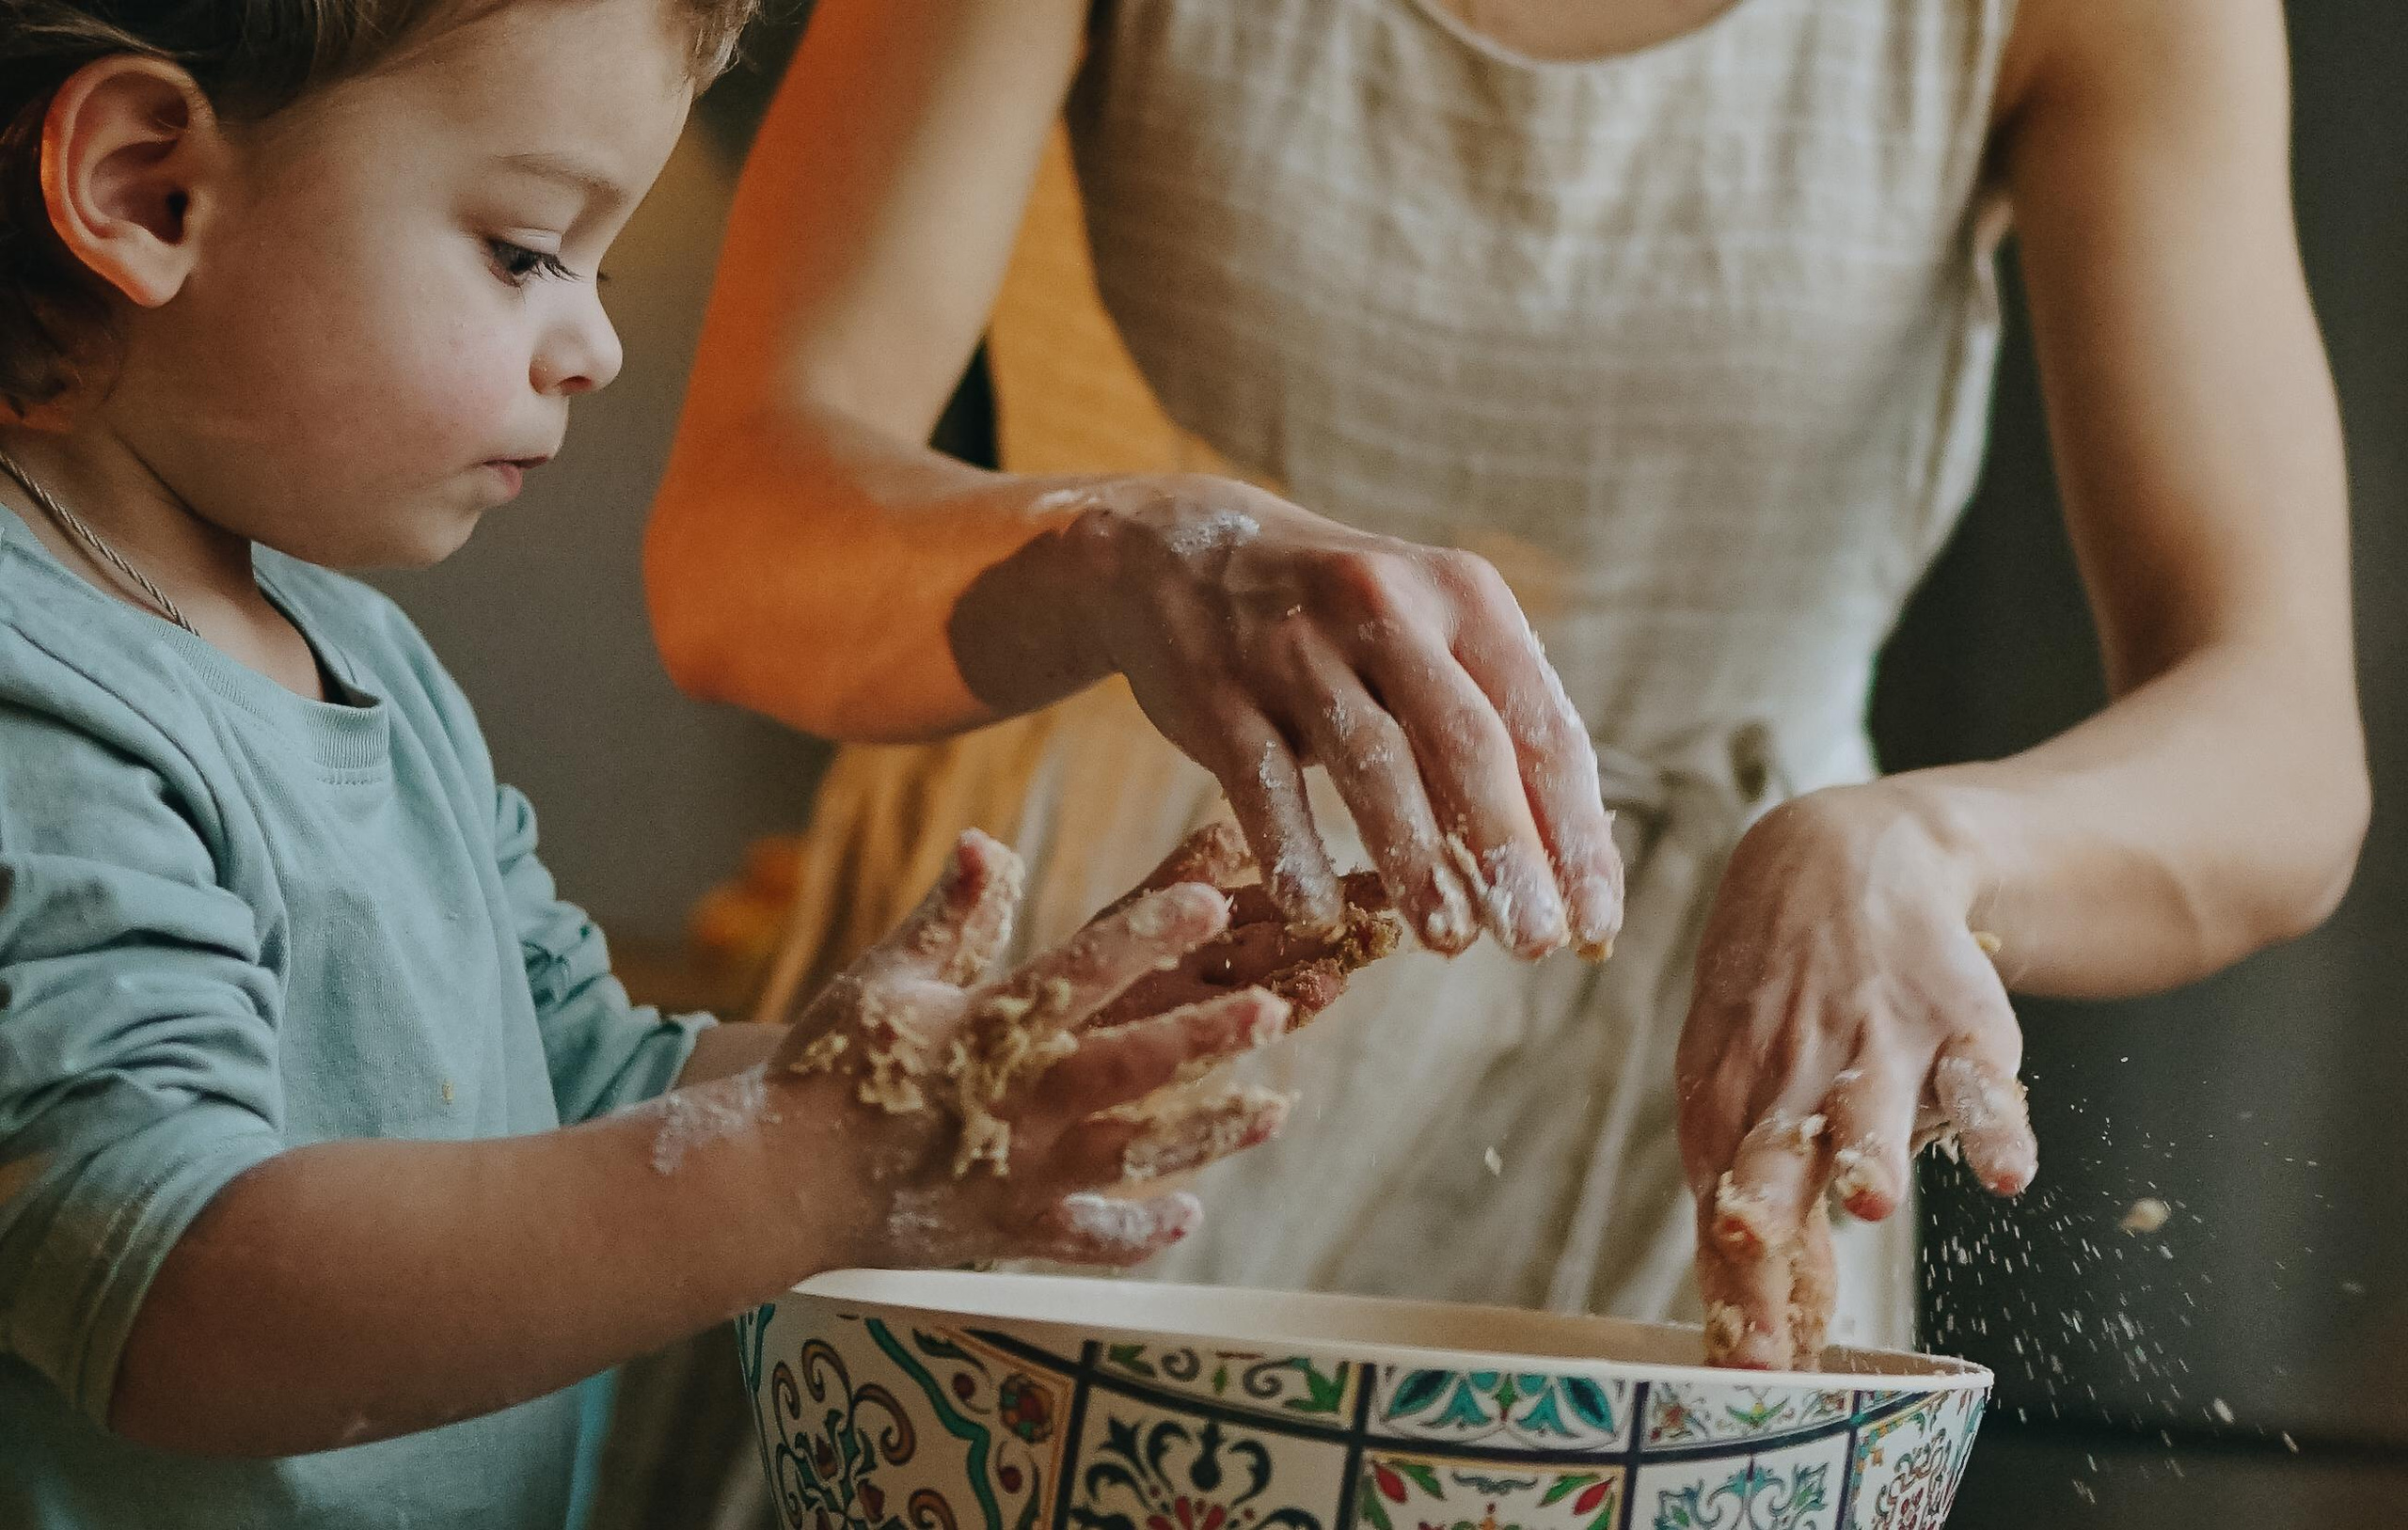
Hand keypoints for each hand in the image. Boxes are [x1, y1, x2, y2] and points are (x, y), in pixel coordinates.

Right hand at [768, 827, 1371, 1269]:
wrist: (773, 1184)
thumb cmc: (827, 1069)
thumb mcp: (885, 977)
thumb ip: (950, 915)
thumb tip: (985, 840)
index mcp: (991, 1027)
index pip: (1084, 969)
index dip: (1150, 933)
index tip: (1211, 899)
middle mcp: (1019, 1101)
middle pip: (1131, 1064)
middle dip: (1206, 1033)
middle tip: (1274, 1007)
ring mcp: (1021, 1173)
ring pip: (1134, 1152)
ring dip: (1207, 1132)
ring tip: (1275, 1110)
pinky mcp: (1011, 1229)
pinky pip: (1087, 1238)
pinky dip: (1138, 1233)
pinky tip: (1188, 1216)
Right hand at [1047, 477, 1623, 958]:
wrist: (1178, 553)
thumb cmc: (1340, 624)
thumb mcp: (1428, 635)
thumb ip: (1492, 728)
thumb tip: (1569, 866)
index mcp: (1464, 597)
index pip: (1542, 725)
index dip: (1575, 832)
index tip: (1596, 926)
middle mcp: (1386, 606)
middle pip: (1466, 743)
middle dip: (1508, 851)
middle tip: (1535, 943)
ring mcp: (1297, 648)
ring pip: (1372, 762)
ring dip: (1415, 859)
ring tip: (1449, 940)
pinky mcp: (1220, 690)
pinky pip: (1264, 784)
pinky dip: (1293, 853)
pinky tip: (1317, 916)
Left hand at [1675, 786, 2039, 1368]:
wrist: (1844, 855)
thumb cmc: (1778, 995)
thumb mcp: (1731, 1070)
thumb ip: (1741, 1179)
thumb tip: (1746, 1302)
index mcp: (1728, 1091)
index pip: (1721, 1195)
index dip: (1734, 1279)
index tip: (1746, 1364)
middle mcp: (1794, 1066)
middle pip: (1775, 1154)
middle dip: (1768, 1221)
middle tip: (1761, 1285)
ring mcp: (1878, 1039)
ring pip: (1868, 1103)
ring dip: (1865, 1150)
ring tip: (1869, 1201)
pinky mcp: (1959, 1018)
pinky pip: (1979, 1077)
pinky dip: (1995, 1123)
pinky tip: (2006, 1173)